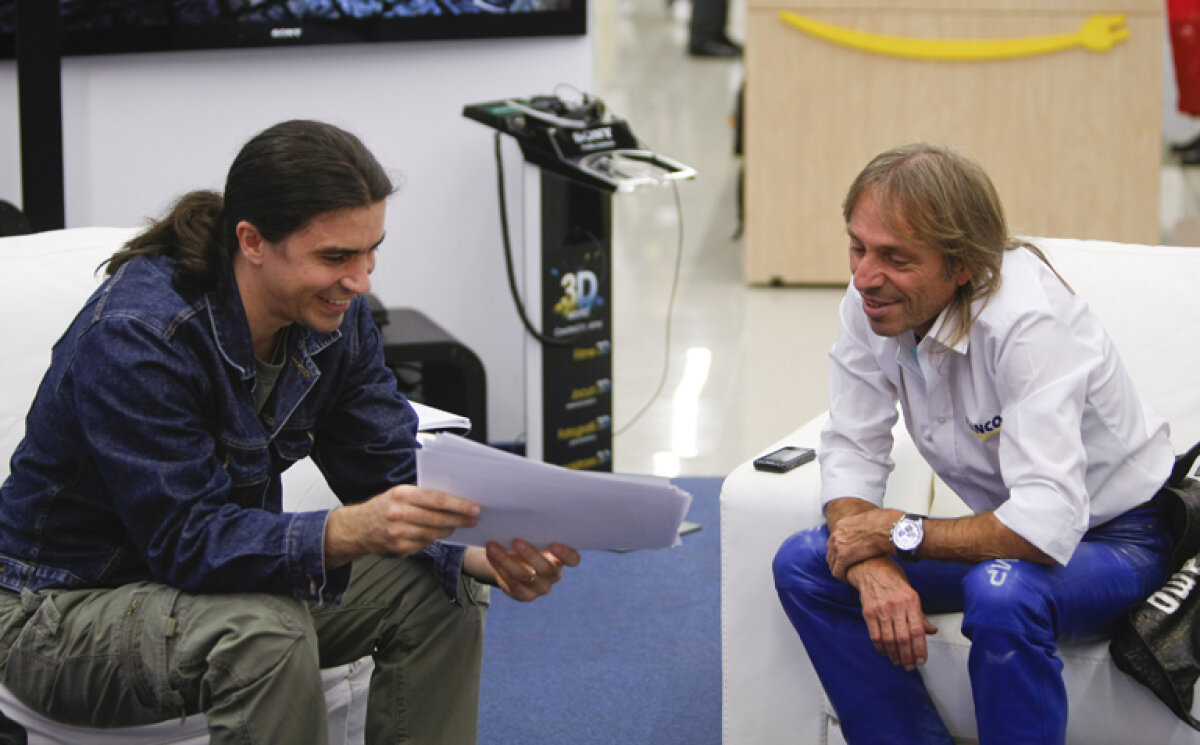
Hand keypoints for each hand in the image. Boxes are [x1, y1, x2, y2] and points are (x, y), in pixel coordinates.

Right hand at [325, 485, 480, 566]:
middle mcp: (398, 513)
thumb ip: (422, 495)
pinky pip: (425, 544)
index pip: (436, 499)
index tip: (475, 507)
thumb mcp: (399, 493)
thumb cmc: (385, 506)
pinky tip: (441, 533)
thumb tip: (454, 498)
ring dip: (450, 529)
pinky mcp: (399, 549)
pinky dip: (435, 539)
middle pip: (438, 518)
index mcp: (401, 494)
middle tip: (474, 518)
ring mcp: (398, 533)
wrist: (358, 528)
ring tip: (460, 525)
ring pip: (433, 533)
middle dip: (460, 519)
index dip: (458, 504)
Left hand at [478, 540, 579, 601]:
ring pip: (525, 576)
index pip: (573, 559)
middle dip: (530, 555)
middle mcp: (554, 575)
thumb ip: (536, 530)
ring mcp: (540, 587)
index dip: (565, 553)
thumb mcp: (535, 536)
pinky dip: (500, 568)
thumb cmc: (529, 540)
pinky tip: (491, 556)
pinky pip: (512, 584)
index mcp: (562, 559)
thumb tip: (525, 508)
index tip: (553, 544)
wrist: (515, 561)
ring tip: (492, 546)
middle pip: (546, 569)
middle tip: (516, 541)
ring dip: (507, 561)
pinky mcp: (525, 595)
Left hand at [826, 508, 902, 580]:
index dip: (839, 552)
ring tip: (848, 576)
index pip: (834, 540)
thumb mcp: (870, 521)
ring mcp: (839, 544)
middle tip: (845, 570)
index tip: (846, 559)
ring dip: (840, 570)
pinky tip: (849, 580)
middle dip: (837, 562)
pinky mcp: (844, 556)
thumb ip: (863, 528)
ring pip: (832, 562)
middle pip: (830, 551)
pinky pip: (837, 570)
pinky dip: (842, 576)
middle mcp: (838, 533)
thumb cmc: (887, 525)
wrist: (890, 528)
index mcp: (843, 524)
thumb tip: (867, 532)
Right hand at [847, 557, 937, 669]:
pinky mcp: (868, 611)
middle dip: (908, 656)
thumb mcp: (911, 593)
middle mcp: (896, 605)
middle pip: (904, 638)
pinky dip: (881, 647)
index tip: (922, 660)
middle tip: (910, 665)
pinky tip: (886, 652)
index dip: (920, 649)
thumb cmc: (892, 579)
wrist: (870, 567)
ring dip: (895, 654)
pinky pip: (875, 635)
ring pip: (889, 639)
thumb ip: (920, 615)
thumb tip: (931, 631)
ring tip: (899, 662)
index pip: (917, 631)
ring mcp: (881, 608)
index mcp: (911, 600)